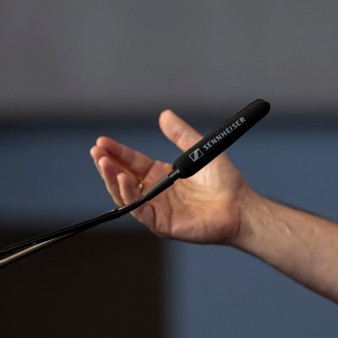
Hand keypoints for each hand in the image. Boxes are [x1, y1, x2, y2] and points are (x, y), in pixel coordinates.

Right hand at [90, 108, 249, 244]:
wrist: (240, 205)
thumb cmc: (224, 182)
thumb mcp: (199, 151)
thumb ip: (181, 135)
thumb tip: (164, 114)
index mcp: (161, 175)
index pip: (131, 162)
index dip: (116, 152)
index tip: (102, 141)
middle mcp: (155, 192)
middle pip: (123, 178)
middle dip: (107, 165)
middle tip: (96, 150)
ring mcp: (157, 209)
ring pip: (126, 195)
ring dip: (112, 179)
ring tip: (104, 163)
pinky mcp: (163, 223)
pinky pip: (140, 211)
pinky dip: (129, 196)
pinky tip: (123, 180)